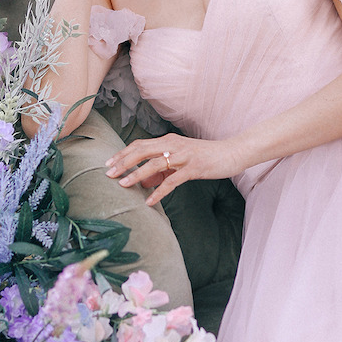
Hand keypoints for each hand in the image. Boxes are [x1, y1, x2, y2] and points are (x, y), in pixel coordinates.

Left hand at [105, 134, 240, 206]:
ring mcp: (183, 156)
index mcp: (168, 141)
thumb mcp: (181, 161)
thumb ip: (162, 170)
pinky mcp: (194, 168)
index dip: (123, 153)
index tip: (108, 163)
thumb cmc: (205, 157)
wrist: (232, 153)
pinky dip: (159, 191)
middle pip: (142, 150)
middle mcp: (173, 145)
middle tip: (108, 173)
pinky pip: (172, 180)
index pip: (140, 144)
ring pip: (154, 164)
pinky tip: (150, 201)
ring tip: (123, 185)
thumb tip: (142, 181)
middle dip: (123, 162)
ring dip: (136, 174)